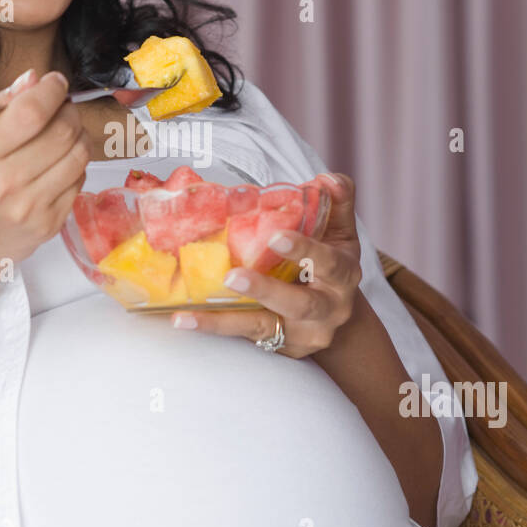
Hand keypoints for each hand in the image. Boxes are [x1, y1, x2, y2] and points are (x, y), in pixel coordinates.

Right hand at [0, 68, 90, 282]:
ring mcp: (29, 208)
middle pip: (61, 132)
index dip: (51, 91)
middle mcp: (3, 185)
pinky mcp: (50, 224)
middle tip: (62, 107)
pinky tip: (59, 161)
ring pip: (78, 155)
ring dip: (78, 134)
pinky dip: (76, 163)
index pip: (29, 113)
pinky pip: (80, 180)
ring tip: (64, 131)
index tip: (55, 82)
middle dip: (68, 110)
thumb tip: (33, 80)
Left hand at [170, 173, 363, 359]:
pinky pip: (244, 337)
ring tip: (188, 313)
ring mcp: (302, 333)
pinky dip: (214, 327)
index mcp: (343, 274)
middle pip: (300, 304)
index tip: (277, 237)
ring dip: (225, 320)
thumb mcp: (339, 232)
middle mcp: (328, 309)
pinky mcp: (279, 347)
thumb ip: (337, 200)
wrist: (336, 314)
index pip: (329, 262)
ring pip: (263, 328)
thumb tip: (325, 179)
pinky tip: (183, 320)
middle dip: (266, 290)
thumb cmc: (329, 263)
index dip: (305, 250)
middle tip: (233, 276)